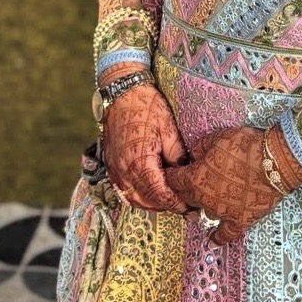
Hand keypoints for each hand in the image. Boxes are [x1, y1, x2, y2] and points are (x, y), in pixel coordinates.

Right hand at [101, 83, 189, 213]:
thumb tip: (186, 174)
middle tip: (184, 207)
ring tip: (169, 201)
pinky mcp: (111, 166)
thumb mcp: (169, 129)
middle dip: (165, 206)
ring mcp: (115, 170)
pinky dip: (138, 196)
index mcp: (139, 162)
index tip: (190, 207)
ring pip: (134, 199)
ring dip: (151, 203)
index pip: (159, 194)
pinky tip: (151, 192)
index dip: (175, 203)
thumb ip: (177, 156)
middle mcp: (124, 171)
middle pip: (146, 201)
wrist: (122, 94)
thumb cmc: (147, 107)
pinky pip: (124, 190)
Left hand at [165, 125, 301, 244]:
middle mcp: (204, 199)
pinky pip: (225, 234)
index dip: (172, 174)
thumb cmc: (245, 146)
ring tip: (208, 196)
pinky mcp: (240, 220)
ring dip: (202, 204)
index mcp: (195, 179)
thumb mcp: (217, 137)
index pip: (173, 180)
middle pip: (185, 197)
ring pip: (203, 212)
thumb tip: (195, 154)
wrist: (274, 161)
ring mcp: (222, 212)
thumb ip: (200, 147)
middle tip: (189, 182)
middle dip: (184, 189)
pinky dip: (218, 238)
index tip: (173, 172)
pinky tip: (212, 242)